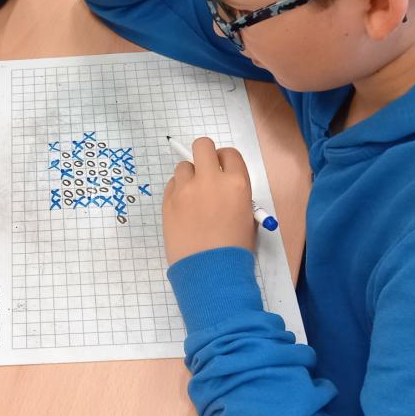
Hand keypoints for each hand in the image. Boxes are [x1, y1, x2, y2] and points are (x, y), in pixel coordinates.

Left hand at [162, 137, 255, 264]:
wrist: (209, 270)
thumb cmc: (235, 249)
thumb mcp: (247, 217)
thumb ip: (235, 195)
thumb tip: (223, 186)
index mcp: (236, 183)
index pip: (229, 153)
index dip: (225, 161)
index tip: (222, 171)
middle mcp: (210, 180)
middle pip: (202, 146)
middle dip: (204, 155)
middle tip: (205, 172)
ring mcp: (186, 190)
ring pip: (183, 166)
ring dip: (189, 176)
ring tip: (194, 197)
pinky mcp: (168, 201)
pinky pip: (172, 185)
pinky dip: (178, 192)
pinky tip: (184, 209)